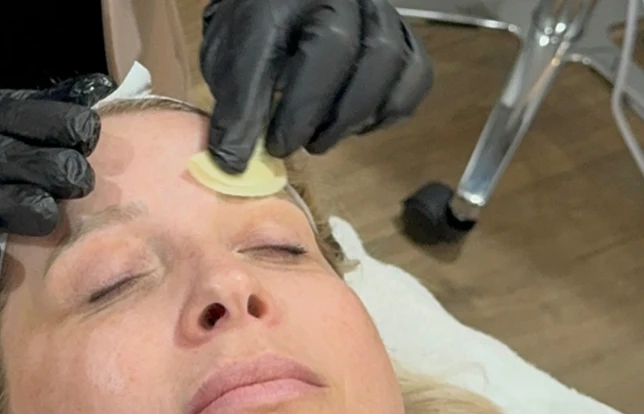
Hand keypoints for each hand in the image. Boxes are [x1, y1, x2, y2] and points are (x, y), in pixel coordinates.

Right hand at [0, 74, 115, 291]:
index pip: (22, 114)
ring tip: (47, 212)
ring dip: (15, 205)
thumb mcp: (1, 120)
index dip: (58, 122)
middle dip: (46, 166)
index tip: (88, 133)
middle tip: (80, 179)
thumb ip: (50, 108)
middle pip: (4, 157)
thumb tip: (100, 88)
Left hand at [200, 0, 432, 170]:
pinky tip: (357, 126)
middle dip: (312, 112)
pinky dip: (391, 110)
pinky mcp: (402, 33)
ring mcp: (374, 10)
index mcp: (276, 0)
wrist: (287, 8)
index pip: (270, 46)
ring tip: (320, 140)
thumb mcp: (228, 64)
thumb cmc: (256, 35)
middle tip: (289, 146)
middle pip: (338, 47)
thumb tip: (233, 166)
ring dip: (353, 115)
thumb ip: (232, 108)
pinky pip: (415, 72)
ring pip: (386, 59)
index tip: (261, 150)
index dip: (263, 108)